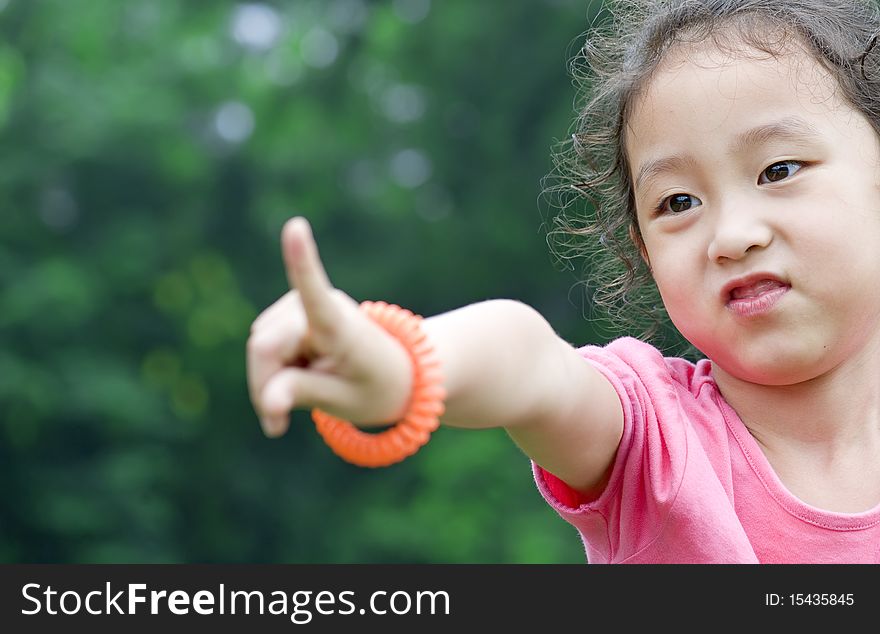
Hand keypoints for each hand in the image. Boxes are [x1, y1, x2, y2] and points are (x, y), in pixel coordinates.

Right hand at [246, 217, 412, 436]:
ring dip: (269, 381)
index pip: (315, 291)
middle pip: (264, 348)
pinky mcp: (286, 314)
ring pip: (257, 349)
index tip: (295, 226)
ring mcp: (298, 306)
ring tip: (306, 391)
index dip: (302, 261)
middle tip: (278, 425)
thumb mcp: (344, 401)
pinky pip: (260, 348)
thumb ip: (301, 395)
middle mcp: (316, 305)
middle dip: (265, 388)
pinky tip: (296, 378)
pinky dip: (270, 373)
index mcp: (338, 323)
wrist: (395, 374)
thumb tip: (267, 402)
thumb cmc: (375, 387)